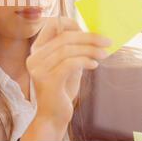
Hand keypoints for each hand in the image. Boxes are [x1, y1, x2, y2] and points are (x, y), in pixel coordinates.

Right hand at [22, 17, 110, 140]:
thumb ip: (73, 50)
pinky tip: (94, 65)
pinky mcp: (47, 81)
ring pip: (67, 50)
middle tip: (107, 41)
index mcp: (37, 49)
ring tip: (104, 55)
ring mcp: (38, 69)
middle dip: (89, 37)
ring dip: (90, 50)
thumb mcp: (67, 65)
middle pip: (64, 37)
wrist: (53, 116)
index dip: (72, 24)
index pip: (52, 24)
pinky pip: (69, 64)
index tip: (90, 32)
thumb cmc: (62, 90)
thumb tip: (92, 34)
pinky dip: (85, 61)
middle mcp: (34, 57)